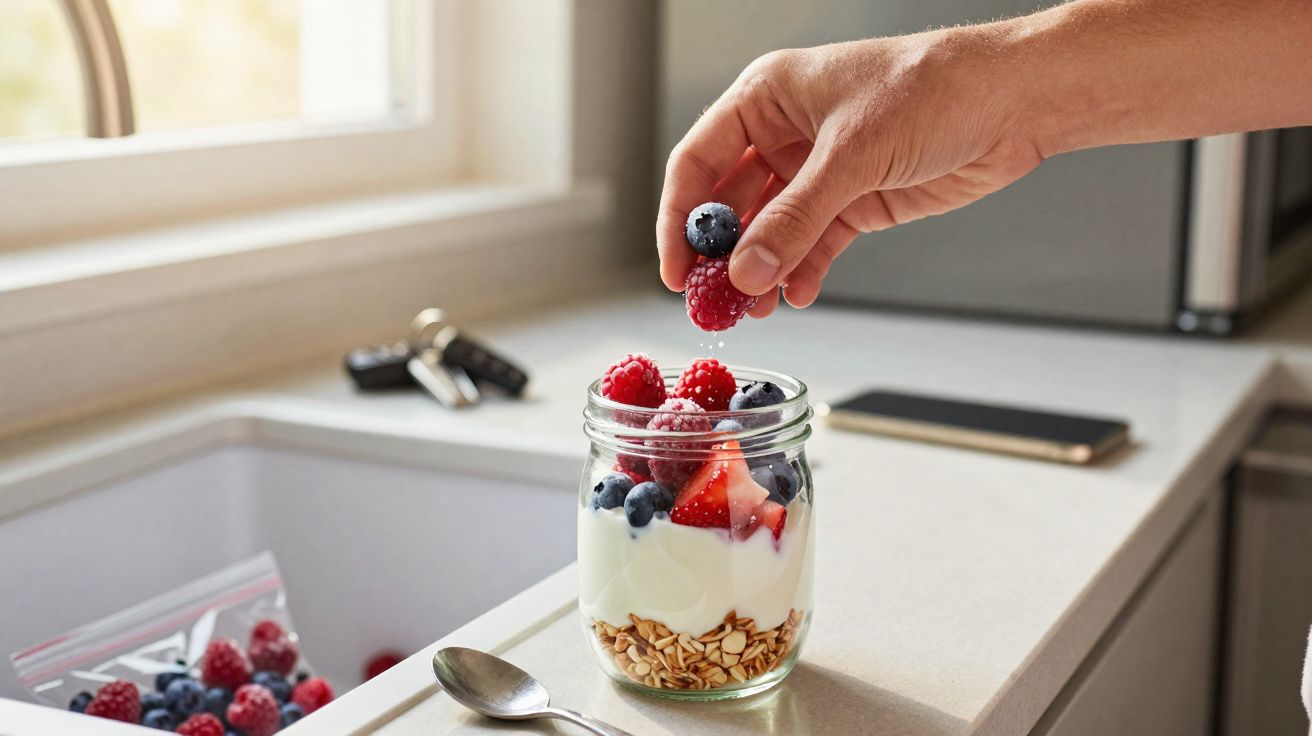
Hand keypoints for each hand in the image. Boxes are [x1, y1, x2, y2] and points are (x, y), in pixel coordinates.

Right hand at [656, 29, 1044, 316]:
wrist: (1014, 102)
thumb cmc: (933, 88)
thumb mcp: (851, 154)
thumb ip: (795, 220)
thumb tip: (746, 274)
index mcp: (766, 98)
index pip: (698, 163)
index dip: (680, 219)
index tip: (676, 270)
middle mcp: (784, 135)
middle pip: (730, 204)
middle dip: (721, 256)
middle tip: (711, 303)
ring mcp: (818, 171)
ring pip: (770, 232)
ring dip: (760, 273)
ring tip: (754, 311)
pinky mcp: (854, 202)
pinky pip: (811, 246)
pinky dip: (802, 273)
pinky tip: (797, 297)